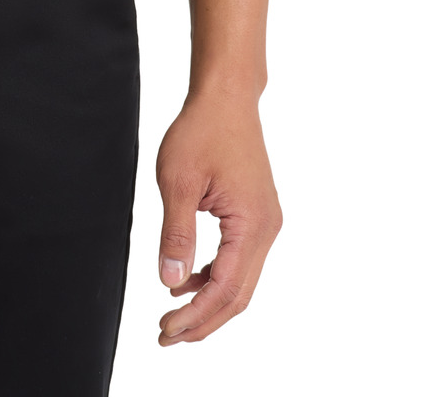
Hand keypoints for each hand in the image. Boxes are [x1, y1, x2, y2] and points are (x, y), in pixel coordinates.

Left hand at [154, 92, 282, 345]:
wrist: (226, 98)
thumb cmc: (202, 130)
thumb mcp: (177, 181)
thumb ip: (176, 234)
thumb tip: (170, 281)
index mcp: (252, 224)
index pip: (225, 288)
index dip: (196, 316)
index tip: (166, 330)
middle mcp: (267, 229)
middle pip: (239, 295)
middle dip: (203, 321)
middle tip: (167, 336)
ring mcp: (266, 223)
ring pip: (240, 281)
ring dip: (209, 302)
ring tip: (173, 316)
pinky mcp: (257, 215)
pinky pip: (239, 260)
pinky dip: (214, 276)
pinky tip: (186, 280)